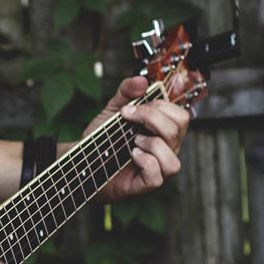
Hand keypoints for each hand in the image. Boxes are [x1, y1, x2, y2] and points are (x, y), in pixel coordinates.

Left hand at [87, 76, 190, 201]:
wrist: (83, 161)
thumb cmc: (103, 139)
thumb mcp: (112, 110)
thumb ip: (126, 92)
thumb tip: (141, 80)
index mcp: (163, 130)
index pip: (180, 115)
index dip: (159, 106)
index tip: (129, 107)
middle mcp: (166, 149)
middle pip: (178, 129)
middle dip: (151, 118)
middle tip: (128, 119)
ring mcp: (158, 168)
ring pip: (173, 157)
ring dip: (152, 144)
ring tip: (133, 142)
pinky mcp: (146, 184)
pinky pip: (158, 175)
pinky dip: (146, 162)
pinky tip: (133, 155)